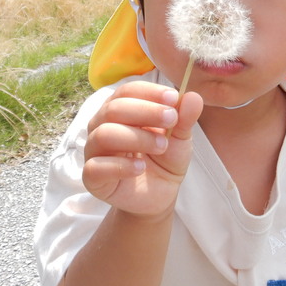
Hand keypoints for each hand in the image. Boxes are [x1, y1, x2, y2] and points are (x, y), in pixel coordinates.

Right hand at [82, 81, 202, 218]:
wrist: (160, 194)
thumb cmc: (165, 158)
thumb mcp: (180, 138)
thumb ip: (184, 118)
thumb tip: (193, 96)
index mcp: (120, 109)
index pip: (127, 91)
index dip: (149, 92)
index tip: (173, 98)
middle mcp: (101, 125)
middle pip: (114, 108)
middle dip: (146, 111)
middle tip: (171, 120)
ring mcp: (94, 151)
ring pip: (104, 134)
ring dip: (137, 137)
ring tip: (161, 146)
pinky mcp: (92, 177)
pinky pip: (97, 166)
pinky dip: (121, 165)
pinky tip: (140, 168)